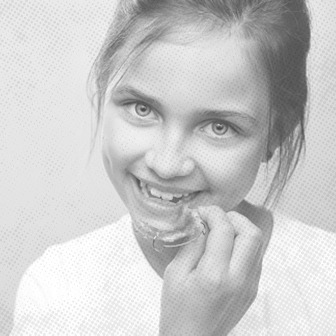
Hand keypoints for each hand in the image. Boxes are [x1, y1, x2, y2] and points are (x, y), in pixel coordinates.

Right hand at [159, 205, 268, 335]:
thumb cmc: (177, 310)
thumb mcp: (175, 273)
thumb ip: (192, 244)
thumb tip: (202, 222)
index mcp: (214, 275)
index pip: (225, 230)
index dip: (213, 213)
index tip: (201, 212)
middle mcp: (239, 279)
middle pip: (251, 233)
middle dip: (234, 218)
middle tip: (215, 219)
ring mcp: (250, 286)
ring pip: (257, 244)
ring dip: (240, 230)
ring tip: (220, 232)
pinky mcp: (253, 290)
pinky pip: (255, 257)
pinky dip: (243, 244)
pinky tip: (226, 249)